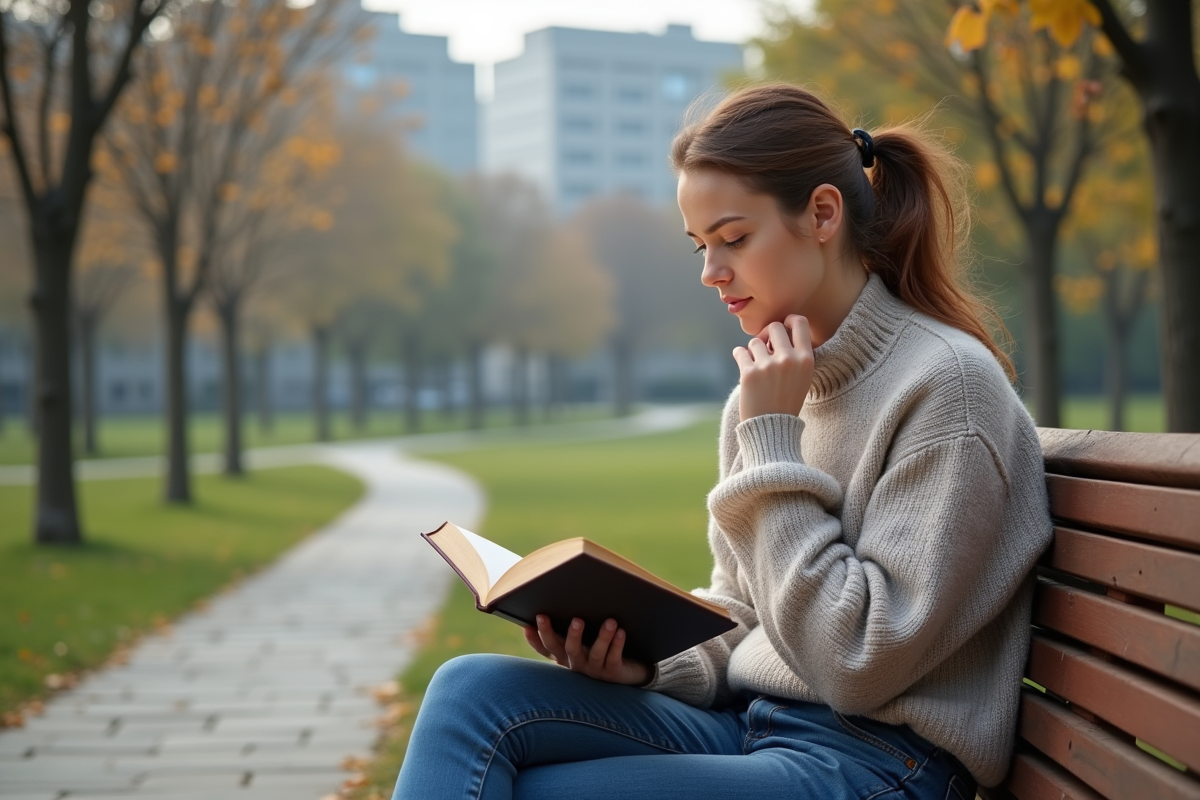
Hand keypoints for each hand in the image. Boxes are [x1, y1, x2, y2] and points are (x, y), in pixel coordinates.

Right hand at [524, 615, 650, 685]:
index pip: (547, 648)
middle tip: (573, 618)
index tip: (528, 625)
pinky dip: (617, 645)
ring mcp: (593, 670)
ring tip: (610, 621)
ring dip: (602, 637)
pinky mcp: (612, 673)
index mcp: (566, 655)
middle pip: (567, 649)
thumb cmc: (602, 648)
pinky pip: (613, 658)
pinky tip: (621, 632)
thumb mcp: (584, 638)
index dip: (536, 640)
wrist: (627, 672)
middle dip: (569, 635)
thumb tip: (566, 597)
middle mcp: (577, 664)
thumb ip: (572, 625)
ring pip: (595, 653)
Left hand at [734, 314, 813, 420]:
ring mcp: (768, 366)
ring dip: (753, 350)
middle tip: (764, 346)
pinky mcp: (749, 374)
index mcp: (806, 359)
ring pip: (754, 341)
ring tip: (757, 366)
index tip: (782, 328)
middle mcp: (789, 359)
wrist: (772, 428)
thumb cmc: (787, 401)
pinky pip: (739, 352)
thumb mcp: (802, 377)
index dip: (788, 321)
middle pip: (774, 327)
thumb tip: (777, 330)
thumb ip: (795, 354)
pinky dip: (740, 356)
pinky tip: (744, 365)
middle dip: (766, 334)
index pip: (799, 322)